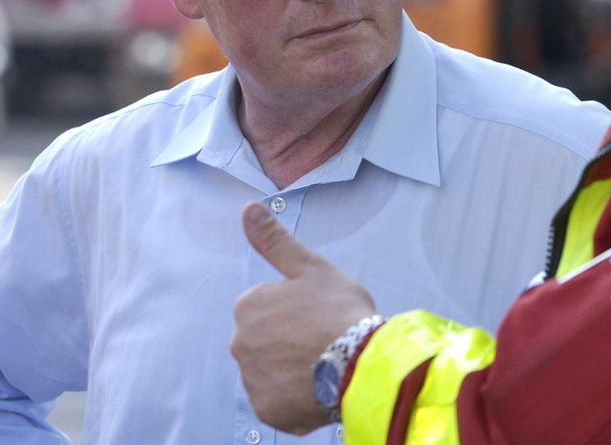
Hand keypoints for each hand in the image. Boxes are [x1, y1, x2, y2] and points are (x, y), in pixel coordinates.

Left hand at [231, 201, 377, 433]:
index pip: (266, 307)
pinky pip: (279, 400)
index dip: (296, 309)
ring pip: (272, 371)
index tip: (318, 313)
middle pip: (266, 340)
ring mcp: (253, 380)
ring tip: (325, 363)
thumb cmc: (339, 311)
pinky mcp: (267, 410)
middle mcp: (240, 344)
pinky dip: (296, 396)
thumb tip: (247, 209)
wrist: (360, 363)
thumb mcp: (311, 268)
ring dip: (293, 369)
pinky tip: (320, 385)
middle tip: (323, 338)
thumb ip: (275, 242)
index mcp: (249, 306)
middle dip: (289, 340)